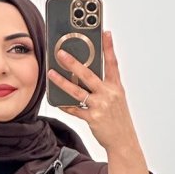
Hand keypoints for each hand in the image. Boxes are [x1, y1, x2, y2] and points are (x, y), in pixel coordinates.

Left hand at [48, 30, 148, 173]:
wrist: (123, 141)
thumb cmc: (118, 119)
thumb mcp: (117, 99)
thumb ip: (104, 86)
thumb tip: (86, 76)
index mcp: (116, 88)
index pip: (113, 63)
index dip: (109, 47)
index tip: (105, 32)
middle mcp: (108, 95)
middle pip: (88, 75)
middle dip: (73, 63)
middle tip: (61, 53)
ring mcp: (100, 106)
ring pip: (77, 91)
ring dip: (62, 82)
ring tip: (51, 73)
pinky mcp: (92, 118)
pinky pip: (75, 109)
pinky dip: (66, 105)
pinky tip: (58, 100)